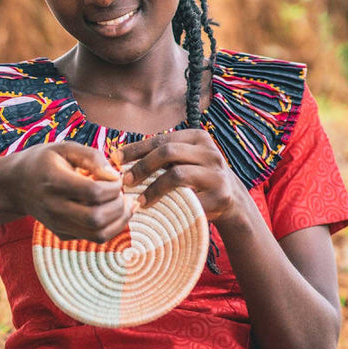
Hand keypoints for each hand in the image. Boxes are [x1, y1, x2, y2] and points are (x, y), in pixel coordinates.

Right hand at [5, 142, 135, 241]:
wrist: (16, 185)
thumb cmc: (45, 161)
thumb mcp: (65, 147)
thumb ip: (92, 157)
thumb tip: (115, 176)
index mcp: (54, 181)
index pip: (93, 192)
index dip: (113, 187)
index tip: (116, 178)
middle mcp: (54, 207)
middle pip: (96, 218)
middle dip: (118, 206)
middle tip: (122, 193)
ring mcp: (58, 224)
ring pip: (98, 234)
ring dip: (120, 221)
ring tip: (125, 204)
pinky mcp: (62, 234)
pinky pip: (94, 238)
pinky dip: (111, 227)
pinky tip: (114, 211)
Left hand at [120, 130, 248, 225]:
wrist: (232, 200)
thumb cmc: (196, 179)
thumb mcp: (184, 160)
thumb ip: (160, 156)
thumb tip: (118, 159)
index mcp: (198, 138)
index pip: (161, 139)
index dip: (136, 149)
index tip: (115, 159)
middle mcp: (210, 152)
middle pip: (168, 152)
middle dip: (142, 166)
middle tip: (125, 181)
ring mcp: (217, 174)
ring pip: (177, 174)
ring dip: (153, 188)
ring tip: (139, 201)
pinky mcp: (220, 196)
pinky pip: (189, 200)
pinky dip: (170, 205)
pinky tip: (157, 211)